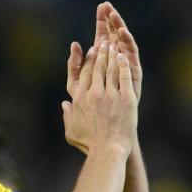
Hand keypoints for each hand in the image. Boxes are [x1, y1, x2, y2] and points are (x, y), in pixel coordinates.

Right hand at [62, 40, 137, 155]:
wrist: (108, 150)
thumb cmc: (88, 143)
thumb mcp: (71, 130)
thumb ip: (67, 114)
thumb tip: (64, 104)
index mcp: (80, 98)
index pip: (85, 73)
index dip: (89, 59)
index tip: (92, 50)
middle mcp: (94, 93)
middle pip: (98, 67)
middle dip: (101, 52)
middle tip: (104, 42)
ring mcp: (111, 95)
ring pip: (110, 69)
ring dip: (111, 54)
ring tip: (113, 45)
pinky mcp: (126, 99)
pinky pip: (124, 77)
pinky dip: (123, 65)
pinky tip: (124, 57)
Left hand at [67, 2, 141, 103]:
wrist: (104, 127)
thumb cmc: (89, 108)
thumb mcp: (76, 85)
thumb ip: (74, 66)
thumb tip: (74, 44)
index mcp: (102, 62)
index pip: (102, 36)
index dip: (102, 22)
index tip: (101, 6)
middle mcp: (116, 62)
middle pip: (114, 36)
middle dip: (111, 20)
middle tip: (108, 4)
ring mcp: (125, 67)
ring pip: (123, 43)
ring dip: (119, 27)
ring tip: (114, 14)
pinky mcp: (134, 74)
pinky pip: (131, 56)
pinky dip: (128, 43)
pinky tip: (122, 32)